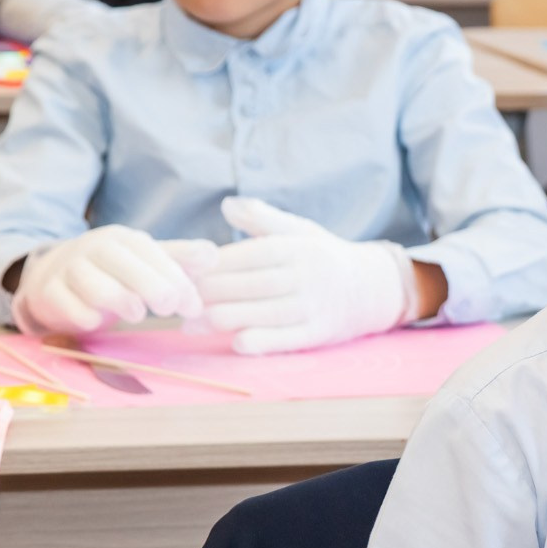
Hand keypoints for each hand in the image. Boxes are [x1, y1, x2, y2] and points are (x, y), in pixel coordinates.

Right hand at [12, 225, 216, 334]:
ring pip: (93, 284)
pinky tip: (98, 322)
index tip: (193, 305)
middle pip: (122, 263)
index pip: (151, 253)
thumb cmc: (113, 273)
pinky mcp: (48, 293)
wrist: (54, 277)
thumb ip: (179, 259)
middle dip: (152, 286)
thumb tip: (214, 255)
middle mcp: (92, 249)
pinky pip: (67, 305)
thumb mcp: (147, 261)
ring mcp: (67, 270)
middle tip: (170, 309)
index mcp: (122, 240)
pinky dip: (85, 316)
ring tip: (137, 314)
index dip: (175, 278)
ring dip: (120, 300)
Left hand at [194, 197, 418, 355]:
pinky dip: (253, 342)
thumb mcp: (300, 230)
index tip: (179, 271)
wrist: (373, 288)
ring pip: (254, 315)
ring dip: (216, 320)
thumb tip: (227, 205)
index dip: (207, 265)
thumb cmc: (324, 257)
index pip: (242, 256)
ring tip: (188, 323)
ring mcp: (311, 307)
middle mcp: (304, 276)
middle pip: (242, 287)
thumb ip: (263, 218)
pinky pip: (280, 341)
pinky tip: (231, 341)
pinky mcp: (317, 334)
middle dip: (204, 294)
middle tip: (173, 300)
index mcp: (295, 247)